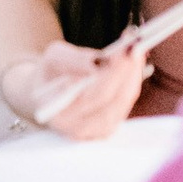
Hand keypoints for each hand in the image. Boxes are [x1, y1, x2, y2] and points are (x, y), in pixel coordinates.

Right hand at [10, 35, 149, 140]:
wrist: (46, 94)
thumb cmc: (50, 73)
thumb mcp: (54, 57)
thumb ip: (72, 60)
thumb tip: (95, 63)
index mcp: (60, 114)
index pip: (95, 96)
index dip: (113, 74)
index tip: (124, 52)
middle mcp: (77, 129)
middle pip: (113, 101)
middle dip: (128, 72)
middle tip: (136, 48)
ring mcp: (94, 133)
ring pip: (122, 103)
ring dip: (133, 76)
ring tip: (136, 52)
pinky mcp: (106, 129)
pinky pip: (124, 105)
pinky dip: (131, 83)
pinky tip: (133, 66)